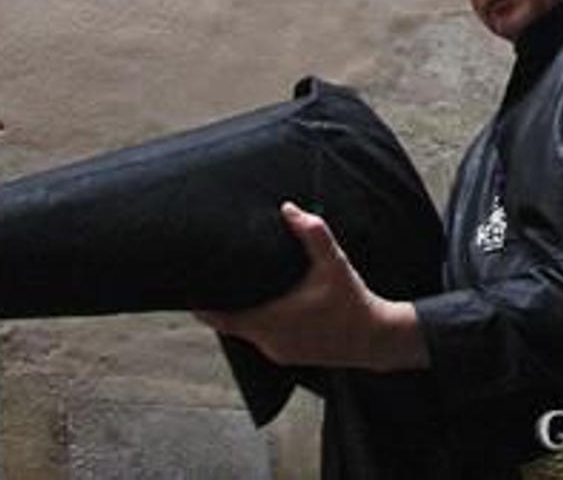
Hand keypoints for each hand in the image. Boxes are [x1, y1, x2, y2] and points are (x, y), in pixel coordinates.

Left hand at [194, 202, 429, 371]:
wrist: (376, 338)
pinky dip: (254, 320)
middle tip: (206, 275)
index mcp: (272, 322)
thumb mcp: (334, 263)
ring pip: (245, 331)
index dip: (202, 305)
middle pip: (230, 323)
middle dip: (219, 302)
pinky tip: (258, 302)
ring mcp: (278, 351)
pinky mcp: (288, 355)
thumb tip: (288, 208)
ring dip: (238, 311)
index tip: (186, 288)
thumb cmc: (353, 301)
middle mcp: (270, 342)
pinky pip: (260, 336)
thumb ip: (312, 234)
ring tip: (229, 285)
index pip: (222, 318)